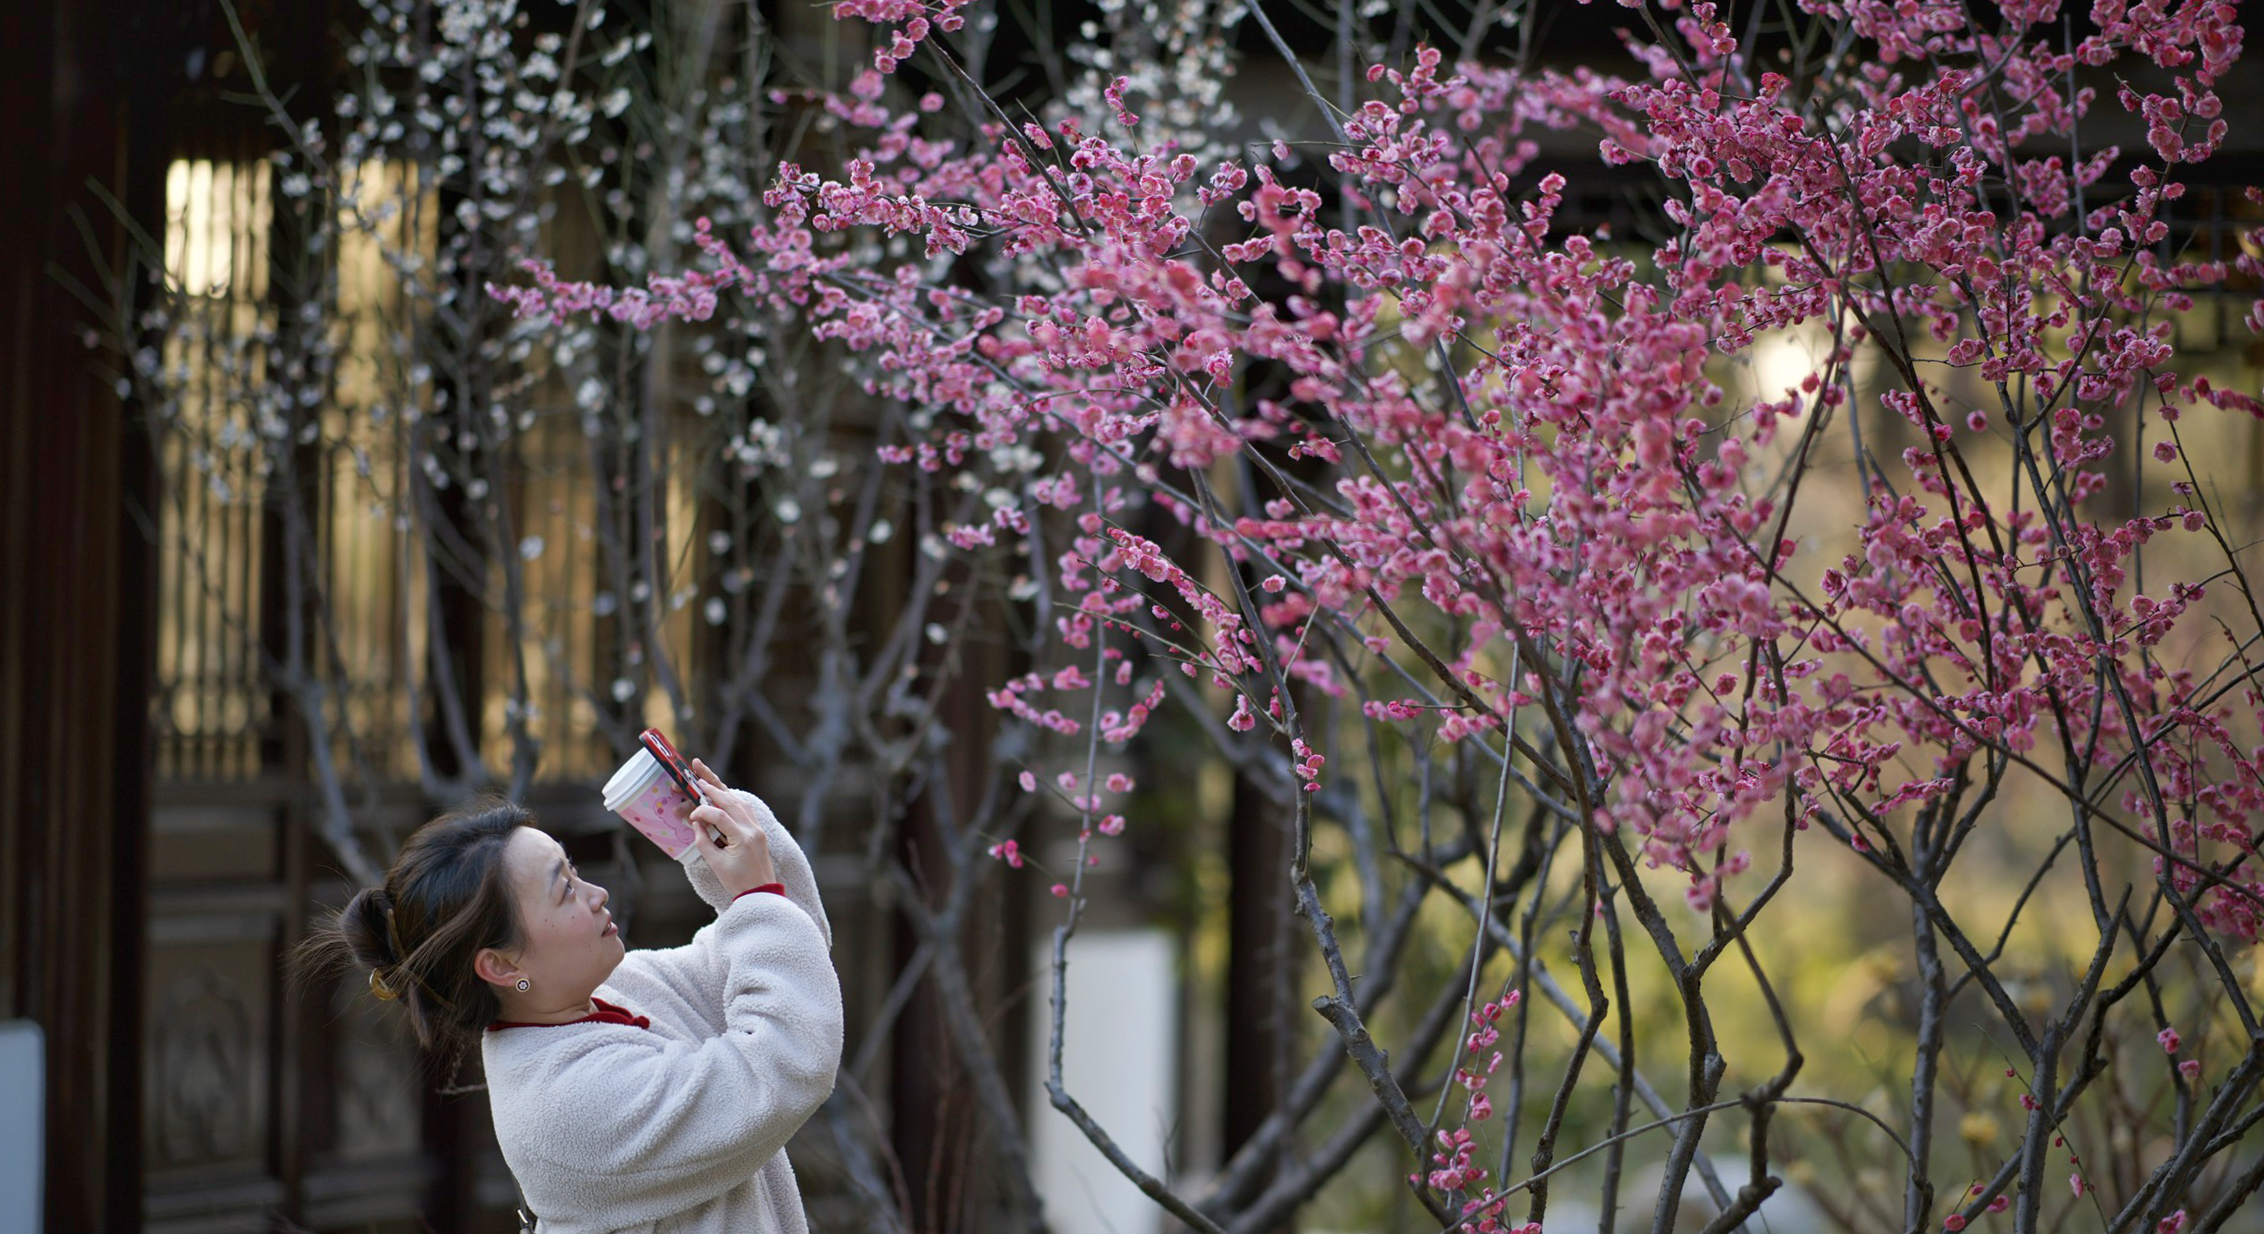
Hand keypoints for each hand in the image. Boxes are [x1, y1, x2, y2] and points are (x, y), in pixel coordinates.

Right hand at [687, 758, 776, 897]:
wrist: (760, 892)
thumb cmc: (737, 882)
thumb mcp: (715, 864)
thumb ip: (703, 841)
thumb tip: (696, 823)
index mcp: (742, 838)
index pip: (720, 816)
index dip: (703, 812)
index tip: (691, 816)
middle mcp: (752, 830)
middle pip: (732, 803)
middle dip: (714, 790)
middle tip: (698, 780)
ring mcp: (757, 829)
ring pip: (741, 803)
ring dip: (724, 794)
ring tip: (709, 785)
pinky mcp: (758, 832)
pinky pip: (746, 811)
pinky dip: (734, 802)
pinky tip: (724, 798)